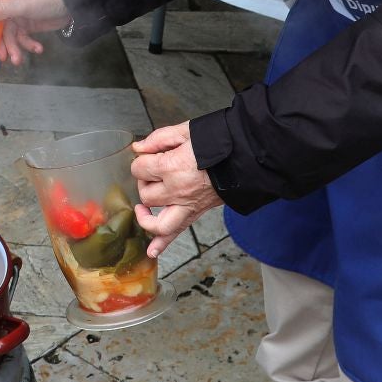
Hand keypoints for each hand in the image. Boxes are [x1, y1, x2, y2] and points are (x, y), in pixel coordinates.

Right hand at [0, 0, 70, 66]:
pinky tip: (36, 48)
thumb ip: (0, 9)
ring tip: (17, 59)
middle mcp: (3, 1)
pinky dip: (26, 44)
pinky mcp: (24, 24)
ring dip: (11, 47)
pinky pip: (19, 37)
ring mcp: (14, 13)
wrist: (73, 4)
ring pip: (5, 34)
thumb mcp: (22, 4)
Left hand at [129, 122, 222, 258]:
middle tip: (153, 172)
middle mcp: (177, 191)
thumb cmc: (217, 142)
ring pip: (157, 222)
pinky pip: (176, 234)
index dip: (141, 160)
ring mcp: (187, 206)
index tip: (149, 156)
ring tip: (143, 209)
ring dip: (146, 217)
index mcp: (172, 167)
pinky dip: (162, 244)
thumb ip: (158, 139)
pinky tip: (151, 250)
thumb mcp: (185, 131)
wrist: (244, 157)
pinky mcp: (196, 213)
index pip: (139, 169)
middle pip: (145, 195)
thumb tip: (138, 148)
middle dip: (145, 182)